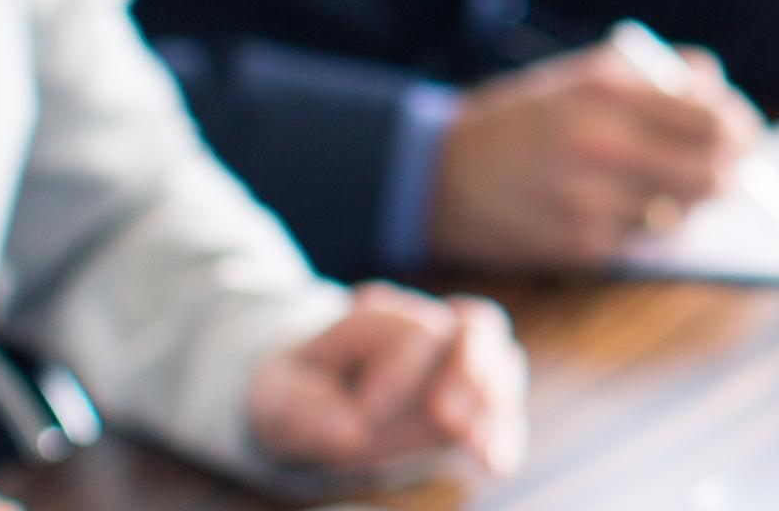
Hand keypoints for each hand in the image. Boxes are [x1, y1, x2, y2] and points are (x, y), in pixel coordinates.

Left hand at [246, 285, 525, 476]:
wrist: (302, 402)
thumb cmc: (289, 395)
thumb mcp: (275, 396)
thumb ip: (303, 408)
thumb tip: (352, 435)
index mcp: (379, 315)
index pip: (412, 331)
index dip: (397, 372)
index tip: (366, 414)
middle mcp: (427, 327)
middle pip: (476, 328)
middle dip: (470, 371)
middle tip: (448, 416)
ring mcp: (452, 363)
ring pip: (500, 361)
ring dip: (495, 405)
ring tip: (484, 452)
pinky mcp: (465, 402)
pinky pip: (499, 406)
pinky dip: (504, 432)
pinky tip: (498, 463)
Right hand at [425, 39, 758, 268]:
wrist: (443, 174)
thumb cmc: (532, 115)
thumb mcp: (592, 73)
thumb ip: (663, 78)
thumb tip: (721, 97)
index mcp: (610, 93)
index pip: (712, 120)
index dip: (742, 130)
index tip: (748, 134)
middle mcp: (603, 148)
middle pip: (710, 175)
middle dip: (732, 172)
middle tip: (734, 167)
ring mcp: (591, 203)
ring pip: (682, 213)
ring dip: (689, 202)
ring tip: (671, 183)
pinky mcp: (579, 248)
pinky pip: (642, 239)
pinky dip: (647, 225)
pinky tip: (623, 206)